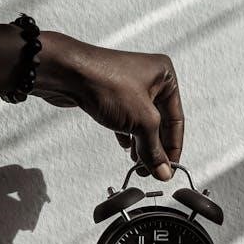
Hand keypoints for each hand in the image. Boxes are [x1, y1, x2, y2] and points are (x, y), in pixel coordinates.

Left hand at [35, 32, 183, 180]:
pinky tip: (127, 147)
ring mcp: (128, 86)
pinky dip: (128, 134)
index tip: (170, 168)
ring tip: (140, 164)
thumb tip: (163, 169)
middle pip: (160, 122)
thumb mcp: (141, 121)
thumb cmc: (104, 81)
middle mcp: (149, 78)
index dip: (174, 146)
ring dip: (142, 144)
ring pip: (142, 122)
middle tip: (154, 169)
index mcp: (164, 76)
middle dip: (156, 147)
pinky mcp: (110, 94)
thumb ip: (154, 149)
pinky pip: (126, 119)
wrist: (66, 73)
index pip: (177, 118)